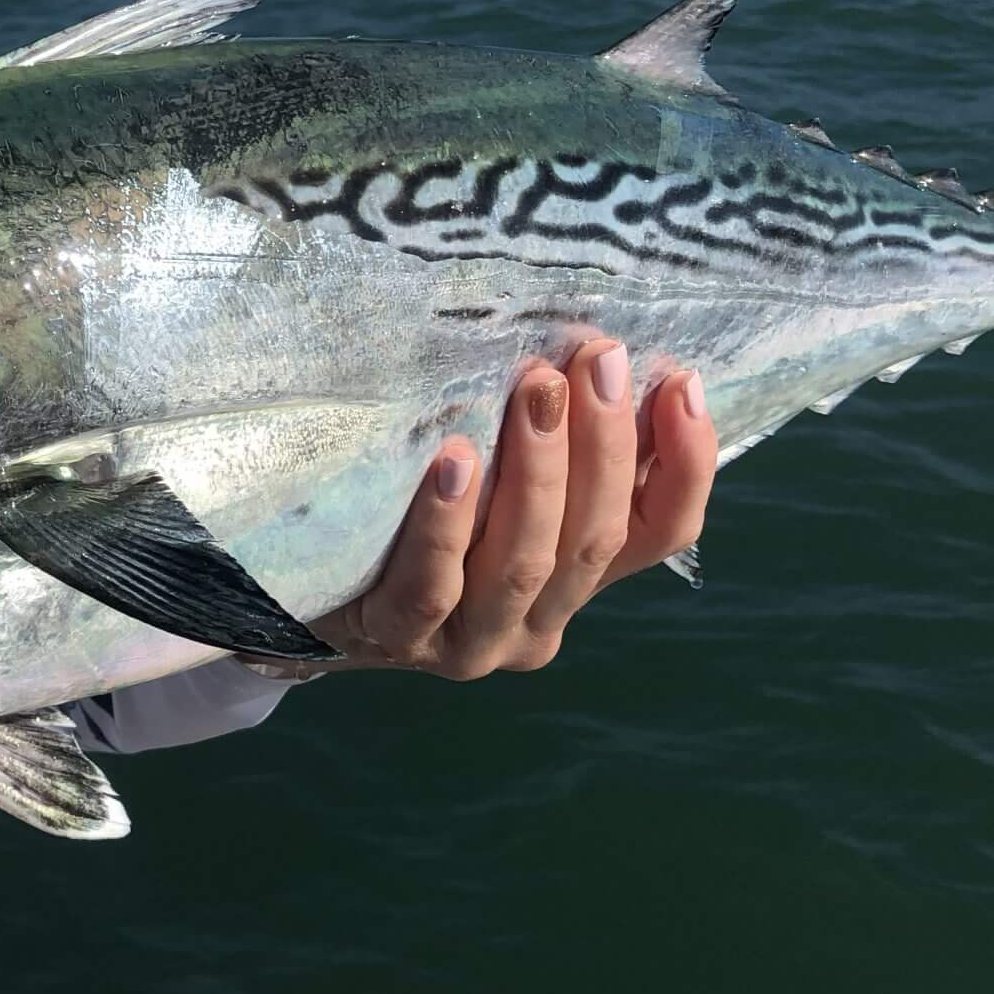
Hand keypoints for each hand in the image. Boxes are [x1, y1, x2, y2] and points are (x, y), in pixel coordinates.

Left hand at [302, 339, 717, 677]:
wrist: (308, 590)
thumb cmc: (413, 513)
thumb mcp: (497, 483)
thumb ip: (552, 448)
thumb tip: (609, 354)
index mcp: (575, 581)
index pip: (659, 533)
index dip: (685, 465)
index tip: (683, 382)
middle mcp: (535, 622)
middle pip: (593, 538)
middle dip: (604, 443)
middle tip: (597, 358)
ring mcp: (469, 640)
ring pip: (524, 560)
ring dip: (539, 471)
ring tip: (537, 389)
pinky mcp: (398, 637)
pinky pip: (431, 584)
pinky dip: (446, 523)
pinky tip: (453, 461)